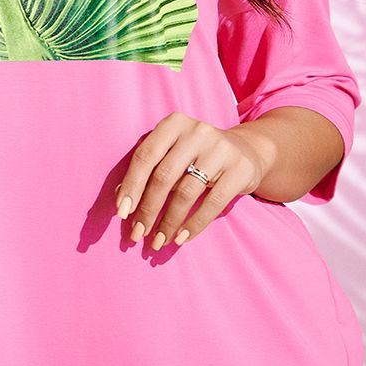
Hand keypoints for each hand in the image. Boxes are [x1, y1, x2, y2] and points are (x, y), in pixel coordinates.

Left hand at [113, 112, 275, 249]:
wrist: (244, 151)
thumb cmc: (196, 156)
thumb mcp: (172, 154)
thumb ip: (148, 171)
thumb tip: (122, 203)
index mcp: (174, 124)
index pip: (145, 156)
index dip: (131, 186)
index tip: (121, 213)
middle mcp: (197, 132)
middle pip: (164, 176)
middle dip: (148, 210)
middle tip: (137, 233)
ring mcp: (220, 149)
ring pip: (186, 193)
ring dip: (168, 222)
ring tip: (158, 241)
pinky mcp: (240, 169)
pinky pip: (212, 203)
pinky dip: (194, 224)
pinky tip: (181, 238)